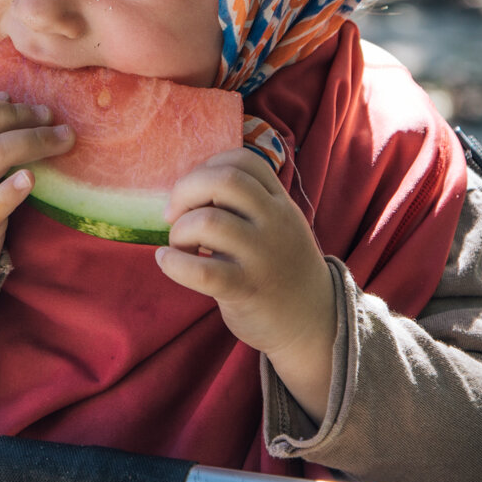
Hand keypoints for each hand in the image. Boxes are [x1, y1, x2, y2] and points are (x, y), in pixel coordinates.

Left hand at [157, 148, 337, 421]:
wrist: (313, 322)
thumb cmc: (281, 268)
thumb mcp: (277, 225)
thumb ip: (248, 204)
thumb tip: (191, 188)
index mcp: (280, 202)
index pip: (244, 160)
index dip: (209, 166)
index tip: (195, 188)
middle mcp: (274, 222)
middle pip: (224, 180)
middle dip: (186, 190)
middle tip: (173, 213)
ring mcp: (262, 256)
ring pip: (209, 222)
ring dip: (180, 230)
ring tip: (180, 245)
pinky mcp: (246, 289)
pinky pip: (201, 271)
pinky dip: (173, 262)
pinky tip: (167, 261)